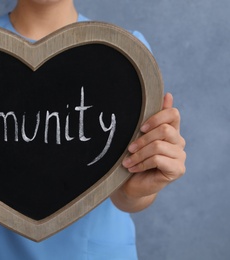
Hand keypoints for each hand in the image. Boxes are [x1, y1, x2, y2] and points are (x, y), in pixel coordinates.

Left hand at [112, 93, 185, 210]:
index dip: (156, 117)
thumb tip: (168, 94)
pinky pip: (159, 159)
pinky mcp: (178, 170)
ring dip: (139, 154)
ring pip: (159, 145)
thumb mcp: (139, 136)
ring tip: (127, 161)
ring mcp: (180, 156)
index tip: (140, 127)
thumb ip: (151, 119)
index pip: (173, 114)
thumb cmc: (134, 158)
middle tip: (129, 148)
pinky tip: (133, 168)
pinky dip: (142, 163)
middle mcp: (179, 142)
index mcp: (171, 130)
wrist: (131, 184)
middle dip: (142, 139)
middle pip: (165, 130)